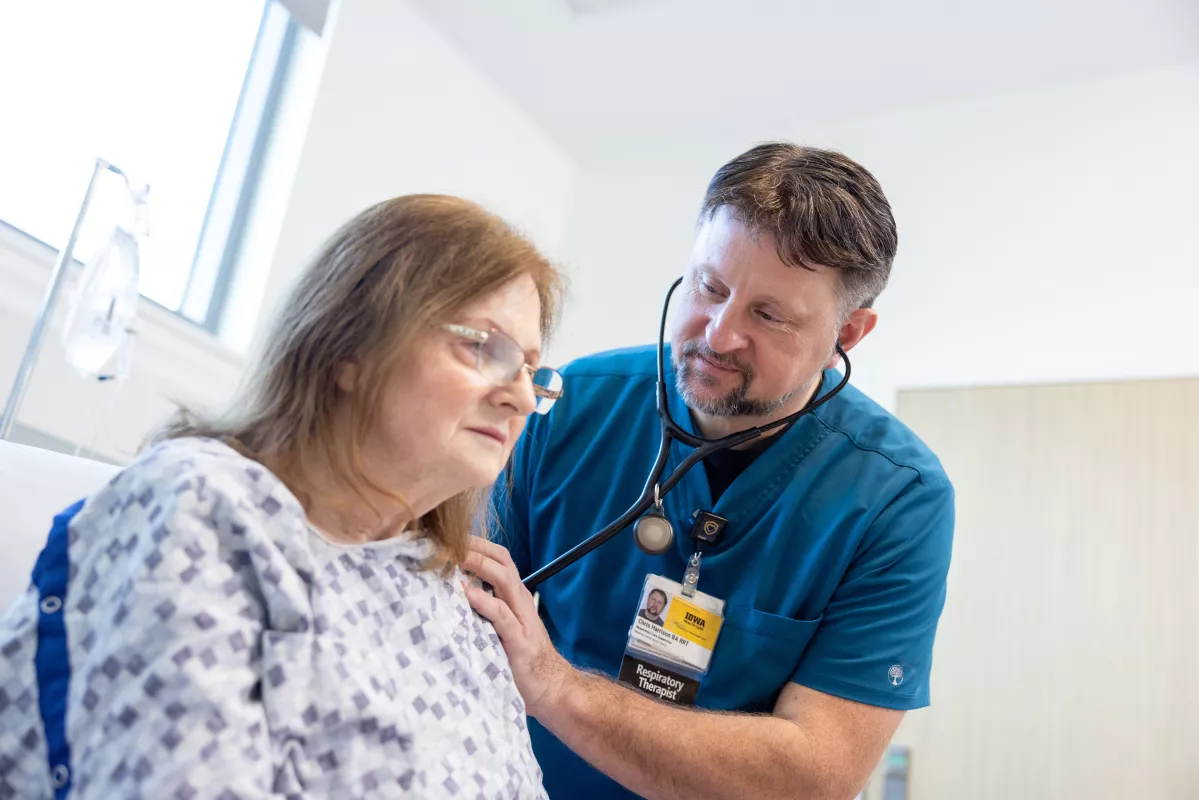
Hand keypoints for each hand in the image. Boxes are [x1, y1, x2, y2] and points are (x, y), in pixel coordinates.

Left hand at [463, 537, 573, 717]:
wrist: (551, 689)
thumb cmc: (520, 659)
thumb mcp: (500, 628)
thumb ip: (484, 611)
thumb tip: (451, 597)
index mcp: (514, 597)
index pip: (498, 558)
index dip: (477, 543)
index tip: (450, 535)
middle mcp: (518, 601)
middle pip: (501, 560)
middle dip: (475, 545)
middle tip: (448, 538)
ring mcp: (521, 618)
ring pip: (503, 579)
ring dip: (478, 564)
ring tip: (456, 556)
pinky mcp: (519, 640)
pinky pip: (501, 615)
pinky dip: (484, 601)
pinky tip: (467, 594)